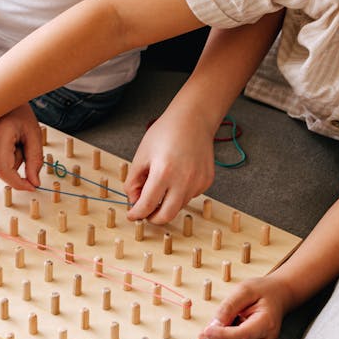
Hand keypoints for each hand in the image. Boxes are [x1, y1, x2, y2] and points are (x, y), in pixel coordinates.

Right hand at [0, 104, 42, 190]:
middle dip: (15, 162)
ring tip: (6, 140)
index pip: (5, 172)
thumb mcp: (33, 133)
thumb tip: (34, 183)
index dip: (20, 183)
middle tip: (19, 142)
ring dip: (4, 161)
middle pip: (2, 172)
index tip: (31, 186)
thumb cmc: (16, 111)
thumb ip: (35, 159)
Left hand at [125, 109, 215, 223]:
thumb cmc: (166, 132)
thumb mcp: (142, 155)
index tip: (132, 215)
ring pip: (178, 206)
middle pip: (166, 215)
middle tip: (145, 213)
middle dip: (153, 218)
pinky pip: (190, 196)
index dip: (137, 213)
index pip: (147, 205)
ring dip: (166, 203)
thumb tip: (134, 200)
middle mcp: (183, 180)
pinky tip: (177, 176)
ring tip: (161, 185)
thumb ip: (134, 180)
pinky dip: (179, 193)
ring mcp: (197, 182)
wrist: (193, 120)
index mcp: (163, 172)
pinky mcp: (206, 181)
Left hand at [199, 275, 292, 338]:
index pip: (242, 336)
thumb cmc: (263, 291)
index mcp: (267, 323)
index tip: (207, 330)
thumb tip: (215, 323)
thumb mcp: (244, 290)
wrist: (277, 295)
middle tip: (204, 335)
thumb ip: (229, 306)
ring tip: (209, 337)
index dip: (221, 335)